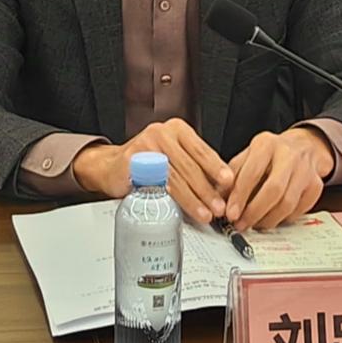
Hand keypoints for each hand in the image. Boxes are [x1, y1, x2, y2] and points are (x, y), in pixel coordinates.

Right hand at [71, 118, 232, 223]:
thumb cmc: (148, 161)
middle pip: (189, 165)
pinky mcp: (132, 164)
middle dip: (207, 189)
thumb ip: (195, 166)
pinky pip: (155, 185)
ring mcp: (145, 147)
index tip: (229, 182)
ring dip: (192, 199)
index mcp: (177, 129)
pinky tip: (180, 210)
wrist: (112, 166)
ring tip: (205, 213)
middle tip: (219, 206)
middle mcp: (161, 133)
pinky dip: (170, 200)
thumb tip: (222, 188)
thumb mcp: (174, 155)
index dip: (216, 168)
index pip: (201, 149)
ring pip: (174, 177)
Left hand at [224, 128, 334, 231]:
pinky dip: (283, 219)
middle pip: (273, 190)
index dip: (239, 197)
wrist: (302, 147)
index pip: (251, 173)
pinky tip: (272, 219)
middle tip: (241, 224)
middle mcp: (288, 154)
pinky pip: (299, 210)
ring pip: (287, 203)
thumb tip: (219, 201)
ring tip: (254, 224)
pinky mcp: (316, 185)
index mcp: (266, 144)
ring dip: (268, 220)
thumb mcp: (247, 157)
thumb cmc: (269, 155)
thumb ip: (232, 177)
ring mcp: (306, 170)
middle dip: (254, 212)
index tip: (230, 214)